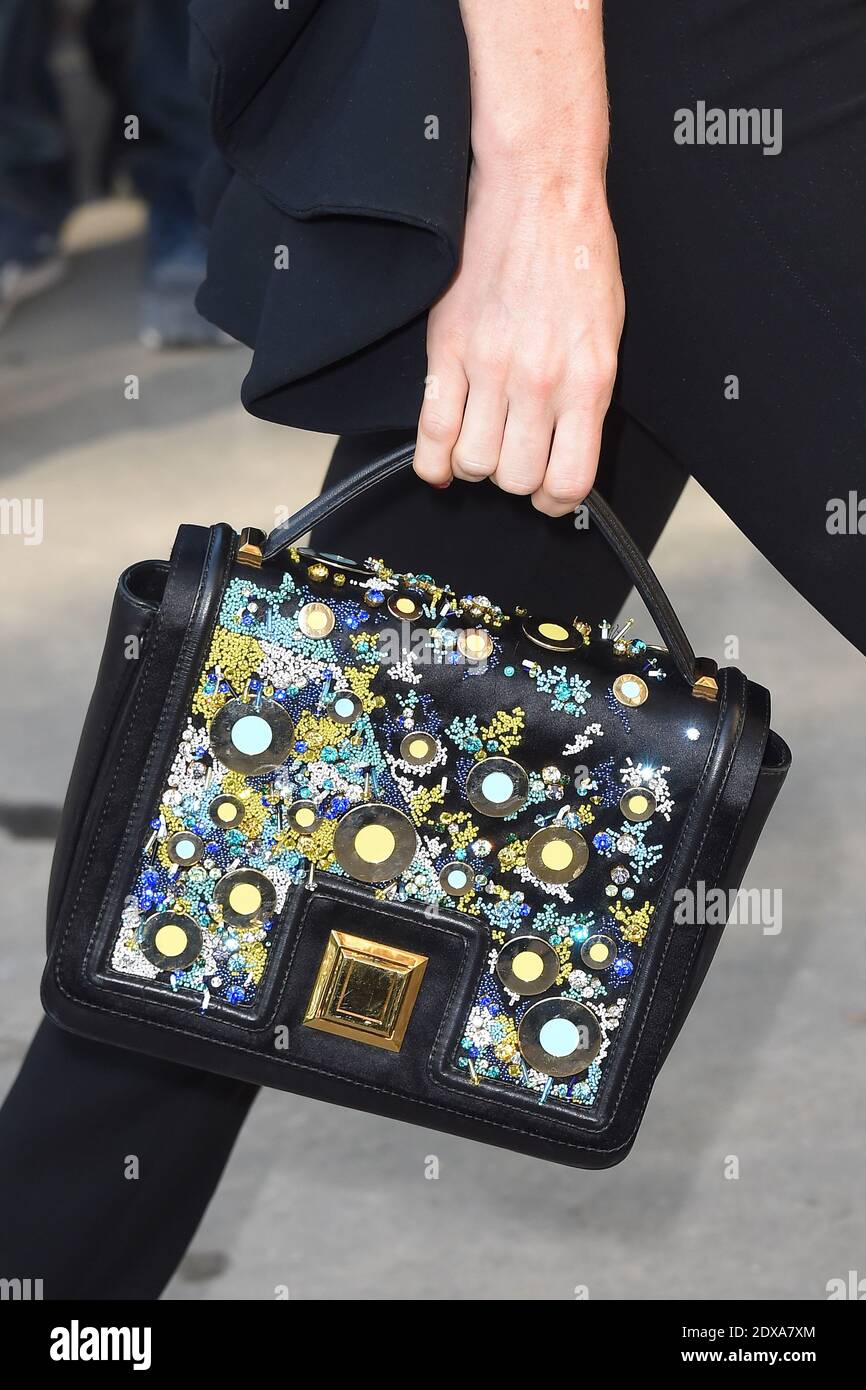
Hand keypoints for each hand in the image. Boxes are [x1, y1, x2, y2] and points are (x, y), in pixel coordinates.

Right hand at [415, 164, 624, 516]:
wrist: (539, 191)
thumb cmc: (578, 256)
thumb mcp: (607, 332)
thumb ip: (588, 394)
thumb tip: (567, 447)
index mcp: (588, 379)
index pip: (569, 480)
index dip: (556, 501)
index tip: (548, 493)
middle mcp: (540, 381)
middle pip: (517, 479)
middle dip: (515, 479)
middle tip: (514, 458)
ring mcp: (491, 367)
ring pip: (474, 462)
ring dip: (475, 464)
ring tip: (481, 441)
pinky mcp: (449, 349)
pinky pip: (433, 430)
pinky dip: (432, 459)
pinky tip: (439, 462)